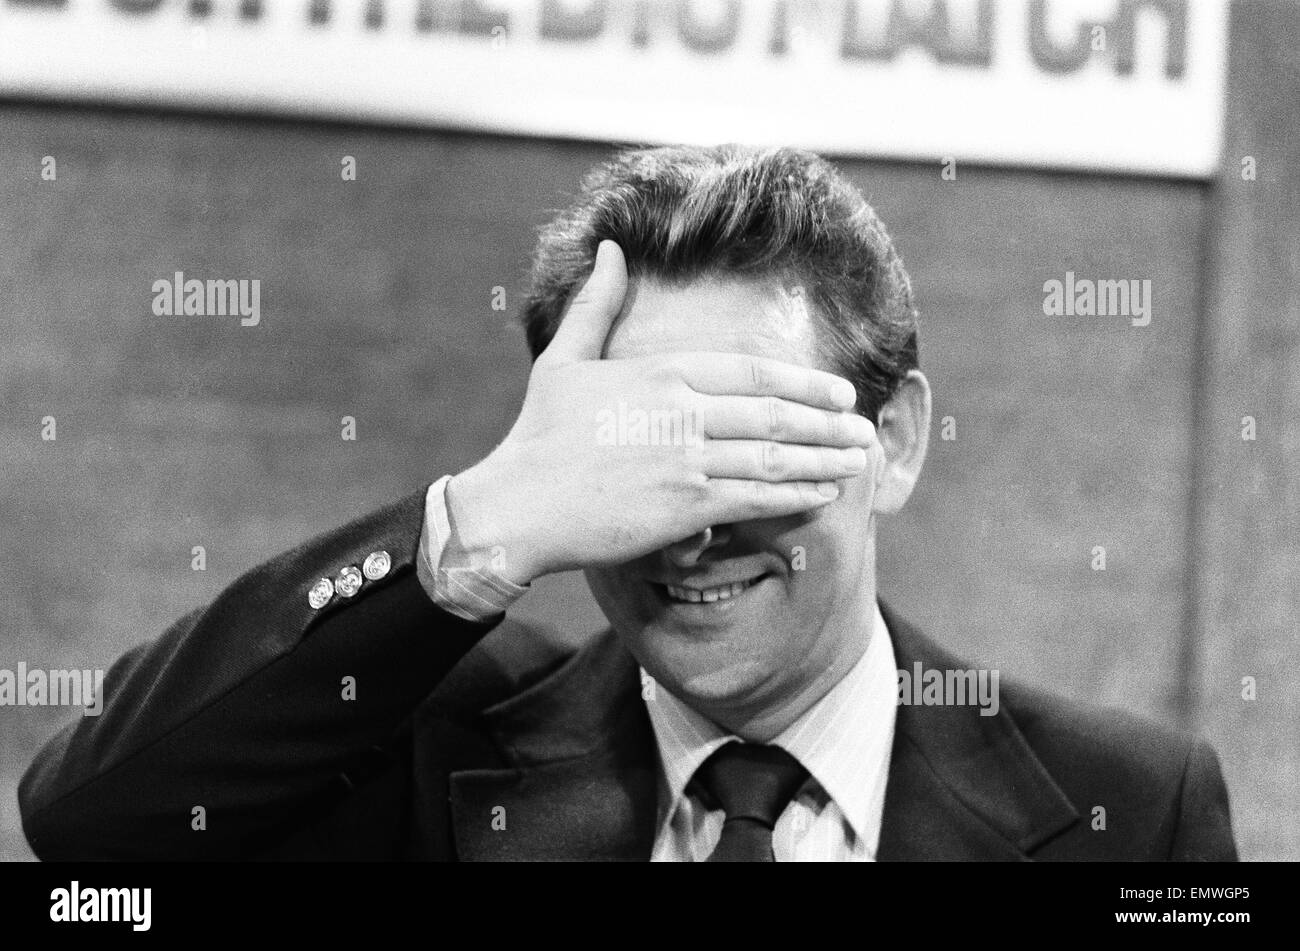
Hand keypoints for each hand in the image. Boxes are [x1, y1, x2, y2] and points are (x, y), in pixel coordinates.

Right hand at [447, 241, 875, 583]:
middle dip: (828, 421)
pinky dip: (796, 493)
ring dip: (824, 458)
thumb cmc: (539, 434)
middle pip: (774, 412)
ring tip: (858, 460)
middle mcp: (681, 410)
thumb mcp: (565, 358)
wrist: (517, 504)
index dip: (804, 381)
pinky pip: (756, 496)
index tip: (839, 390)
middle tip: (864, 428)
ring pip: (774, 455)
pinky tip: (824, 493)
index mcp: (661, 372)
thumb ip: (597, 304)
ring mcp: (685, 457)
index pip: (751, 370)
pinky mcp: (683, 504)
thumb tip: (609, 249)